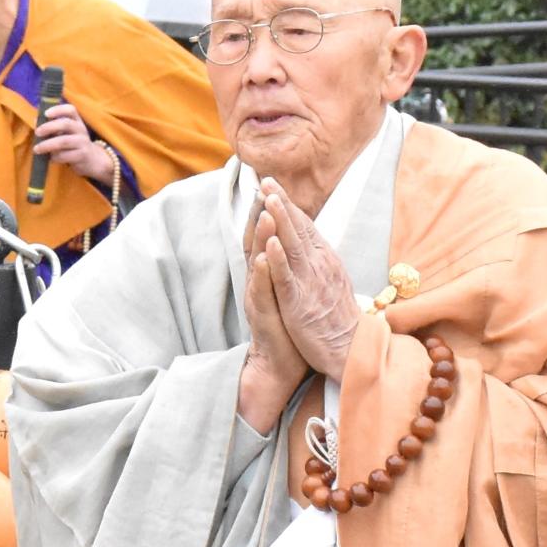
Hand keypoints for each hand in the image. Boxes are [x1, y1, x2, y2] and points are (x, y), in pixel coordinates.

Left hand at [34, 104, 114, 185]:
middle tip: (37, 132)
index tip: (46, 113)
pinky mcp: (82, 155)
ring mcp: (83, 142)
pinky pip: (66, 155)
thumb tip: (35, 121)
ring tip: (37, 149)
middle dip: (49, 127)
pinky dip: (55, 157)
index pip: (70, 110)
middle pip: (66, 124)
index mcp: (76, 121)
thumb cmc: (73, 144)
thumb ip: (53, 127)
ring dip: (48, 145)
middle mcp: (81, 129)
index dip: (58, 110)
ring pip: (64, 141)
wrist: (93, 160)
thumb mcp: (67, 133)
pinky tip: (50, 158)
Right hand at [238, 199, 307, 433]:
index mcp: (266, 273)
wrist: (280, 362)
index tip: (269, 183)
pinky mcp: (264, 314)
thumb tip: (290, 239)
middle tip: (261, 188)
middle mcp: (258, 281)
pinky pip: (262, 291)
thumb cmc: (289, 324)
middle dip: (258, 214)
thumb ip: (285, 264)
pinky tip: (263, 258)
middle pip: (256, 242)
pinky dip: (262, 274)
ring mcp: (259, 297)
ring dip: (260, 238)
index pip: (264, 236)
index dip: (265, 209)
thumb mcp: (287, 287)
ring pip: (257, 262)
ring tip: (264, 214)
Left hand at [258, 179, 358, 381]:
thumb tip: (309, 240)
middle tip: (265, 180)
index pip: (304, 225)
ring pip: (293, 245)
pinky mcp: (300, 302)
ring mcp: (310, 282)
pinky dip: (279, 258)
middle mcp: (319, 264)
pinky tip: (270, 242)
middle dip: (281, 202)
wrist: (351, 349)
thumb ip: (319, 258)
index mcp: (324, 259)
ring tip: (267, 198)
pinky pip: (288, 277)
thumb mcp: (330, 279)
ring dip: (280, 220)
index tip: (272, 185)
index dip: (287, 204)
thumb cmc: (337, 318)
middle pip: (298, 228)